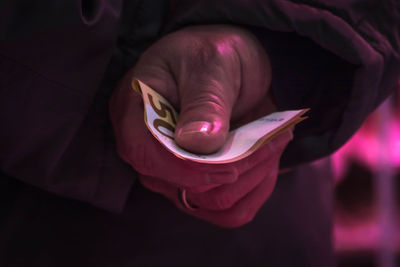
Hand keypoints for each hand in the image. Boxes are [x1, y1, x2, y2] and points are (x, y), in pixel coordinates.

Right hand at [110, 25, 292, 226]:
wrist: (229, 65)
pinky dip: (255, 191)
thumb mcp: (213, 62)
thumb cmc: (213, 53)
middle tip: (270, 138)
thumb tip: (195, 144)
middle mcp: (148, 148)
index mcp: (135, 110)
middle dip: (234, 170)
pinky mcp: (198, 182)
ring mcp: (172, 170)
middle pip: (180, 187)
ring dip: (251, 179)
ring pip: (210, 204)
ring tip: (272, 142)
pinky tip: (267, 161)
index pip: (145, 155)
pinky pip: (227, 210)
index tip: (233, 162)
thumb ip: (204, 100)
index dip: (187, 167)